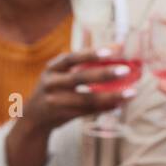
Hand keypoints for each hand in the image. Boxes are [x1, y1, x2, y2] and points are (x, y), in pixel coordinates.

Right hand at [23, 47, 138, 133]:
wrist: (33, 117)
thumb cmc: (56, 87)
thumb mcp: (60, 73)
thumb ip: (82, 64)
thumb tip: (117, 48)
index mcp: (53, 68)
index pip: (72, 57)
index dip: (91, 53)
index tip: (112, 49)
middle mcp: (52, 83)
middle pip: (80, 77)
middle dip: (104, 74)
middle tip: (126, 70)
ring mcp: (56, 101)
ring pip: (87, 99)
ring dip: (112, 96)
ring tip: (132, 93)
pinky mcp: (63, 115)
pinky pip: (89, 111)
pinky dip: (106, 108)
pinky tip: (121, 104)